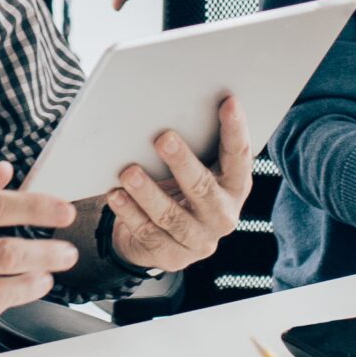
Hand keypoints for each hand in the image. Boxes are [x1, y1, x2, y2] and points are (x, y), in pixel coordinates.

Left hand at [106, 95, 254, 272]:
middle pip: (203, 188)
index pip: (239, 157)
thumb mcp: (195, 169)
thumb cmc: (181, 188)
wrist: (163, 237)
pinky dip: (130, 213)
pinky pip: (148, 233)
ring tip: (128, 172)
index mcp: (235, 187)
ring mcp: (199, 240)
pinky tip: (116, 195)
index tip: (228, 102)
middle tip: (163, 138)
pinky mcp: (173, 256)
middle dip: (183, 163)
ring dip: (148, 193)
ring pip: (171, 216)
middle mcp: (223, 215)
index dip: (236, 129)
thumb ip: (196, 146)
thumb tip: (176, 101)